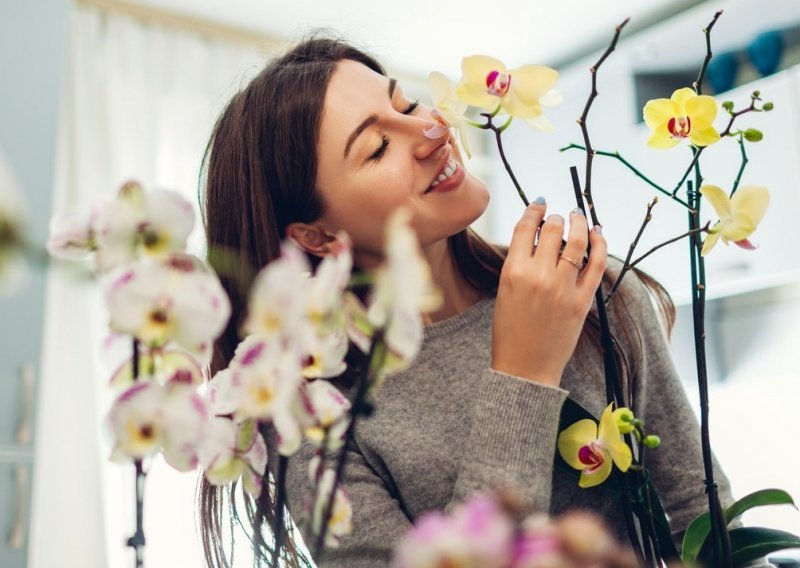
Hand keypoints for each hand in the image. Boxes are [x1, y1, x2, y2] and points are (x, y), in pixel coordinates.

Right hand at [491, 200, 606, 386]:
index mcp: (513, 272)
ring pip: (576, 240)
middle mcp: (538, 276)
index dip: (533, 209)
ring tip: (578, 217)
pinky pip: (596, 263)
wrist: (525, 367)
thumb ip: (519, 263)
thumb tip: (537, 236)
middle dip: (556, 217)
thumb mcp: (505, 292)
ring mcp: (563, 287)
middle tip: (558, 217)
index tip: (539, 203)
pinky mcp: (582, 300)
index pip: (524, 227)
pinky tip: (598, 233)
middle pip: (551, 229)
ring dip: (578, 222)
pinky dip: (600, 243)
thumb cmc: (510, 331)